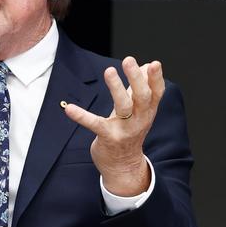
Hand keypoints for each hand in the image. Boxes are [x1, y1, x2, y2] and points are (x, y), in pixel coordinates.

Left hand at [64, 57, 164, 196]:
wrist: (123, 166)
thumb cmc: (130, 132)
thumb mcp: (139, 111)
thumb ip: (142, 88)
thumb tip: (147, 66)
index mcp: (147, 111)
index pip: (156, 93)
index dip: (156, 78)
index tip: (155, 63)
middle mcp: (139, 119)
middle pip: (142, 97)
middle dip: (136, 78)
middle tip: (129, 60)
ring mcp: (124, 129)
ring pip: (123, 106)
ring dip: (116, 88)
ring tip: (109, 71)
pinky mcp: (107, 137)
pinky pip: (94, 124)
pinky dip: (81, 116)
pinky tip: (69, 108)